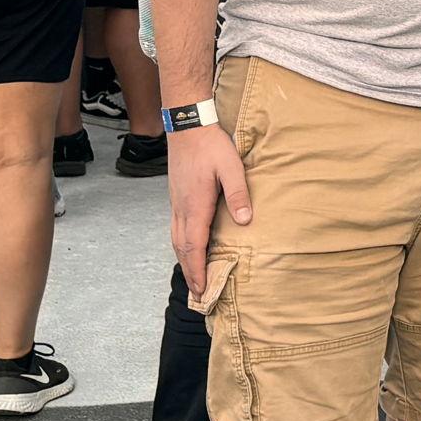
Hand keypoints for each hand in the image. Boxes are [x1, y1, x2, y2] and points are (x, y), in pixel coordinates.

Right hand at [168, 123, 249, 296]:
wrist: (187, 125)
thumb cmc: (211, 145)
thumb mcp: (232, 167)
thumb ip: (238, 194)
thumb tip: (245, 222)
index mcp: (195, 206)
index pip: (194, 247)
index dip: (198, 270)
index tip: (202, 290)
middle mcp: (182, 209)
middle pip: (182, 248)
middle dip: (190, 273)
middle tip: (198, 294)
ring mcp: (176, 203)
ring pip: (176, 239)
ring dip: (184, 260)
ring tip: (193, 277)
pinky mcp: (176, 197)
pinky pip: (175, 228)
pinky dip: (181, 245)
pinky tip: (187, 247)